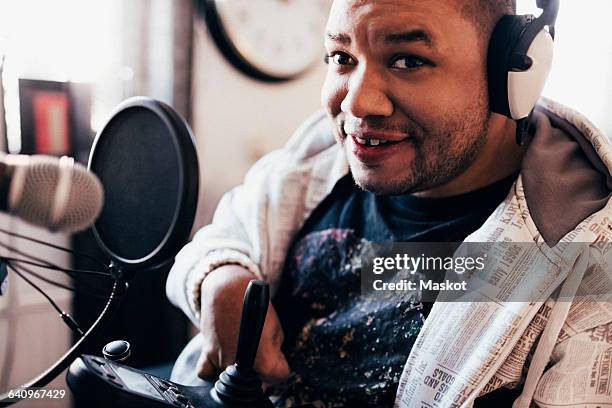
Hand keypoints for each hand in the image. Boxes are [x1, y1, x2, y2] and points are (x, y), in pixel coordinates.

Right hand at [197, 265, 289, 383]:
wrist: (228, 288)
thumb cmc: (256, 306)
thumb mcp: (276, 328)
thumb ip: (275, 352)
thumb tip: (270, 370)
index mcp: (264, 358)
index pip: (279, 378)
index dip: (280, 369)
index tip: (277, 359)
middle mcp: (242, 364)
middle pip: (255, 382)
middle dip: (260, 371)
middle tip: (259, 351)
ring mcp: (222, 360)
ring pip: (232, 380)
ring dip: (237, 370)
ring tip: (240, 348)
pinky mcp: (206, 354)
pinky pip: (207, 373)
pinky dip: (213, 369)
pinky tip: (221, 358)